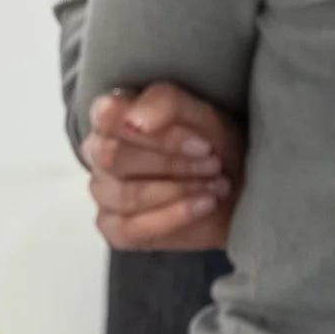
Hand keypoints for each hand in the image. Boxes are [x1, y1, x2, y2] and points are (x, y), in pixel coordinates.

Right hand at [82, 82, 243, 249]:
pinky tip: (203, 207)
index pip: (107, 116)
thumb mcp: (201, 114)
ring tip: (216, 186)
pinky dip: (173, 217)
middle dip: (172, 163)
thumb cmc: (209, 145)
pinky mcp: (113, 228)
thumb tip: (135, 120)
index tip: (200, 143)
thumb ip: (165, 103)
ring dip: (179, 190)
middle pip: (114, 157)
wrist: (235, 189)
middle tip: (214, 164)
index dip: (152, 131)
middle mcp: (99, 152)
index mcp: (112, 115)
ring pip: (126, 195)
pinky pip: (130, 230)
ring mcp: (103, 192)